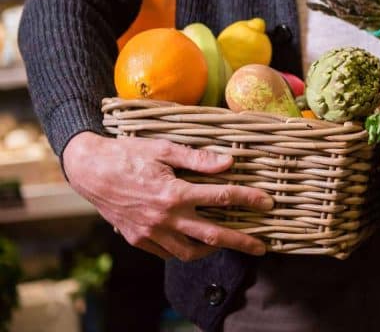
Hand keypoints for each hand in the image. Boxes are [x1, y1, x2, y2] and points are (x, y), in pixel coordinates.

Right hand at [63, 132, 272, 260]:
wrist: (89, 170)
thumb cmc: (128, 154)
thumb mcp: (164, 148)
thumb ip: (198, 158)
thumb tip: (229, 162)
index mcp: (174, 193)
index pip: (222, 197)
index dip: (248, 199)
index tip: (267, 202)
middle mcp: (165, 218)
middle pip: (213, 235)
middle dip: (241, 242)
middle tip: (261, 247)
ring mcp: (150, 232)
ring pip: (190, 252)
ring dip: (213, 250)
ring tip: (227, 244)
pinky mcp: (138, 239)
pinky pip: (168, 254)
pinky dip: (185, 251)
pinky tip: (195, 242)